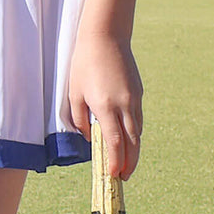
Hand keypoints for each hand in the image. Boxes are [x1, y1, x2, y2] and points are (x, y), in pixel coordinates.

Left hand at [67, 28, 142, 178]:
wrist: (105, 37)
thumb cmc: (84, 64)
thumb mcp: (74, 91)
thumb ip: (79, 118)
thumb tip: (89, 137)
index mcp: (105, 107)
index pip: (115, 144)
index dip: (116, 162)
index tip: (113, 175)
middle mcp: (124, 106)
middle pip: (133, 144)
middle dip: (129, 164)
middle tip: (123, 177)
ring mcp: (134, 100)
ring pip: (138, 133)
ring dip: (134, 151)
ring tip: (126, 162)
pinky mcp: (139, 93)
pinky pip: (138, 119)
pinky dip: (134, 133)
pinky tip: (128, 138)